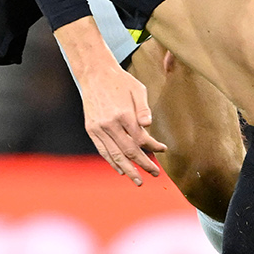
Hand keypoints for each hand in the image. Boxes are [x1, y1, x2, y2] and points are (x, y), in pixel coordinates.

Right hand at [74, 59, 166, 184]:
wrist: (94, 73)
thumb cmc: (119, 81)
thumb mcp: (137, 89)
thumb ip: (144, 109)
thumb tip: (149, 125)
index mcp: (123, 114)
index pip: (141, 139)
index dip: (153, 147)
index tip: (162, 149)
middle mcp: (110, 124)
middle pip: (129, 151)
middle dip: (144, 164)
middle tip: (155, 173)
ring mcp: (99, 128)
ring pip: (115, 155)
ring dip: (128, 170)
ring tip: (138, 180)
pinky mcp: (91, 129)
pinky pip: (102, 150)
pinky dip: (112, 162)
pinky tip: (120, 170)